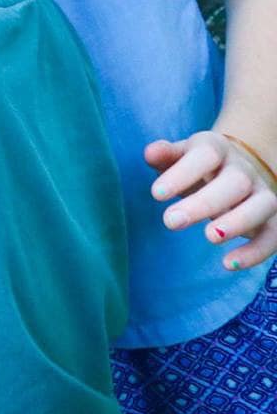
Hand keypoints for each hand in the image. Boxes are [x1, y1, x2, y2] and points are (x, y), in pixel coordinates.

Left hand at [147, 130, 276, 270]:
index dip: (182, 173)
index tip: (156, 195)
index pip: (206, 154)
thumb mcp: (179, 156)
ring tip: (210, 238)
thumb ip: (165, 155)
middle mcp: (244, 170)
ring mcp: (263, 194)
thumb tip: (150, 154)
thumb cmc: (198, 167)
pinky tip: (228, 264)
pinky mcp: (274, 219)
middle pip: (235, 181)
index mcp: (216, 150)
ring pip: (263, 205)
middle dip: (204, 203)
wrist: (239, 169)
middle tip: (171, 222)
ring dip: (238, 223)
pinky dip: (256, 252)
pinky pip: (274, 235)